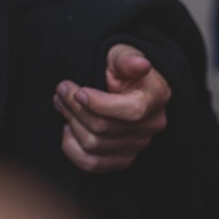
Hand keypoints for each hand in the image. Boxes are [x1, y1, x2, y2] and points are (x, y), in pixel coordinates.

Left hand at [53, 43, 170, 172]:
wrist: (125, 86)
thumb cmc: (121, 68)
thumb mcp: (122, 55)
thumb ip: (127, 59)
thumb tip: (141, 64)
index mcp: (158, 95)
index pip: (132, 110)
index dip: (100, 104)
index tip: (78, 91)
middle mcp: (153, 123)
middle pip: (105, 128)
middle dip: (76, 109)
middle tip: (61, 91)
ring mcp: (139, 144)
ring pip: (94, 145)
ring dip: (71, 124)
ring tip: (61, 104)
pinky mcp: (124, 159)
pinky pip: (92, 164)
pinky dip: (73, 149)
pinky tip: (68, 129)